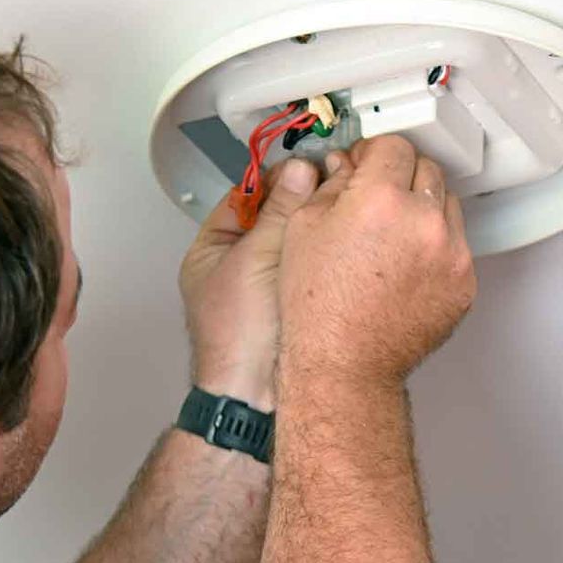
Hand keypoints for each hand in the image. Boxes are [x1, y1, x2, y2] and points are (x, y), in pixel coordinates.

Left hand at [179, 155, 321, 410]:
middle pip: (274, 216)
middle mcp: (237, 266)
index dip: (277, 177)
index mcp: (213, 249)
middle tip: (334, 182)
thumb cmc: (238, 337)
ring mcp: (267, 287)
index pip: (245, 195)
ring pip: (297, 242)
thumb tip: (302, 171)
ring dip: (318, 226)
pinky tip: (349, 243)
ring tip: (346, 208)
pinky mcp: (296, 305)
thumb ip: (280, 211)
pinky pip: (312, 267)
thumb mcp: (254, 258)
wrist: (256, 399)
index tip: (309, 164)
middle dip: (303, 200)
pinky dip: (328, 253)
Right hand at [278, 136, 476, 392]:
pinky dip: (435, 248)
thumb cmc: (315, 305)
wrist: (344, 365)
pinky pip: (456, 246)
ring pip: (446, 206)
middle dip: (400, 177)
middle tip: (376, 202)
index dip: (374, 154)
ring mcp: (452, 253)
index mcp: (382, 198)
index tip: (364, 167)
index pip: (394, 145)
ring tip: (392, 239)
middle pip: (426, 170)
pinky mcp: (465, 282)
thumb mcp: (303, 229)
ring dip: (423, 210)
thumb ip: (331, 185)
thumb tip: (347, 166)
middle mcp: (425, 220)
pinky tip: (405, 269)